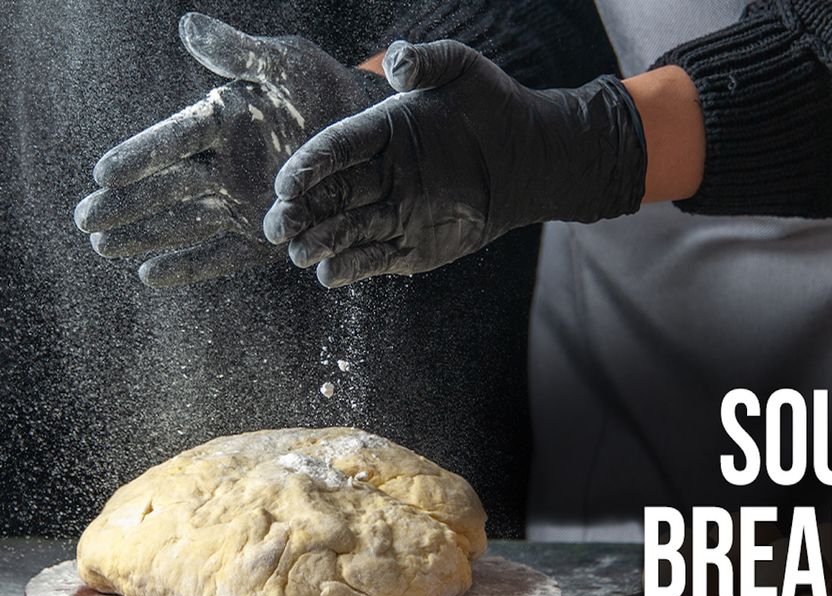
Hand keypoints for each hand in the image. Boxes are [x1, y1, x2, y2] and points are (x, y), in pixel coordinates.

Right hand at [74, 13, 383, 287]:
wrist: (366, 133)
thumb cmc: (322, 89)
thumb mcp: (287, 63)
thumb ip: (240, 53)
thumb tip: (190, 26)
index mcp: (221, 121)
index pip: (173, 139)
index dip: (140, 155)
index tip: (103, 171)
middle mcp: (224, 165)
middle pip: (166, 188)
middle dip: (126, 204)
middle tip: (84, 220)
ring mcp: (241, 202)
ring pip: (184, 222)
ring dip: (145, 236)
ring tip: (102, 248)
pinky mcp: (263, 234)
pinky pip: (222, 253)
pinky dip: (189, 265)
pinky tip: (149, 275)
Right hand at [265, 40, 646, 288]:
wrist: (532, 154)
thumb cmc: (494, 104)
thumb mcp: (462, 68)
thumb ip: (425, 60)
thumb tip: (393, 62)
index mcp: (381, 131)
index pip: (336, 148)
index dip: (310, 165)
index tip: (287, 182)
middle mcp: (381, 173)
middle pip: (330, 194)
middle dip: (299, 210)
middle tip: (275, 226)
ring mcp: (396, 211)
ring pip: (347, 229)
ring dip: (320, 242)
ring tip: (297, 252)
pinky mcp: (413, 246)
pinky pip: (376, 258)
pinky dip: (351, 267)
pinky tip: (327, 275)